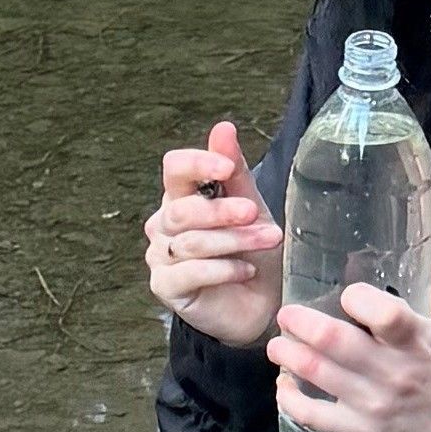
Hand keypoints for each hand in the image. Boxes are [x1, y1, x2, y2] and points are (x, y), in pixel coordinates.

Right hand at [143, 119, 281, 349]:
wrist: (261, 304)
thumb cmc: (253, 251)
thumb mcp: (251, 206)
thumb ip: (235, 171)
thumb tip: (224, 127)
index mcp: (181, 196)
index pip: (174, 168)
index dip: (197, 164)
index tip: (227, 167)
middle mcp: (164, 223)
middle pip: (183, 208)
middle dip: (223, 211)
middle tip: (255, 213)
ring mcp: (161, 256)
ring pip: (190, 241)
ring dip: (234, 241)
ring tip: (269, 240)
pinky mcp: (166, 287)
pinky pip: (188, 272)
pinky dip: (222, 270)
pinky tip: (246, 270)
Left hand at [271, 260, 430, 431]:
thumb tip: (415, 252)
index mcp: (419, 341)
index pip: (381, 314)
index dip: (357, 298)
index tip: (348, 294)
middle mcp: (392, 372)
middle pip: (333, 342)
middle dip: (300, 322)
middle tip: (287, 314)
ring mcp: (374, 404)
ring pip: (316, 375)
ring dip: (288, 354)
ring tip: (278, 344)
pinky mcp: (363, 431)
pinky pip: (313, 417)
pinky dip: (290, 400)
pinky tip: (285, 385)